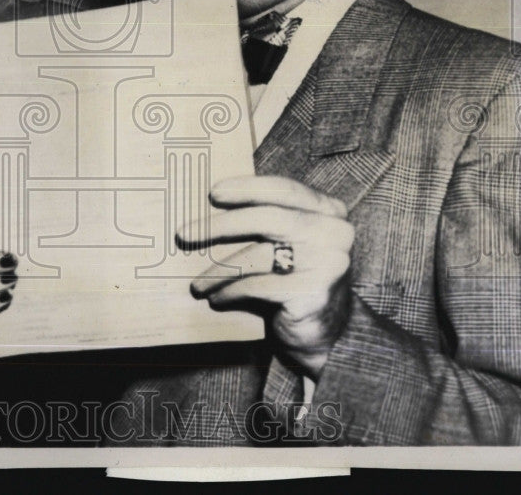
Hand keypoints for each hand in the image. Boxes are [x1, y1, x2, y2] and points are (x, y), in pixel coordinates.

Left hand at [178, 175, 353, 378]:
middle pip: (268, 218)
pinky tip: (217, 298)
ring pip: (259, 256)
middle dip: (222, 225)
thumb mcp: (291, 243)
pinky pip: (259, 286)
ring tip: (198, 282)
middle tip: (185, 233)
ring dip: (219, 269)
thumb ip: (268, 221)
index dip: (247, 188)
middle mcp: (334, 232)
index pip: (284, 189)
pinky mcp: (314, 293)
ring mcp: (328, 263)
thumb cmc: (299, 279)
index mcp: (330, 211)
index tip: (213, 193)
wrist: (330, 333)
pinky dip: (231, 291)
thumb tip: (209, 209)